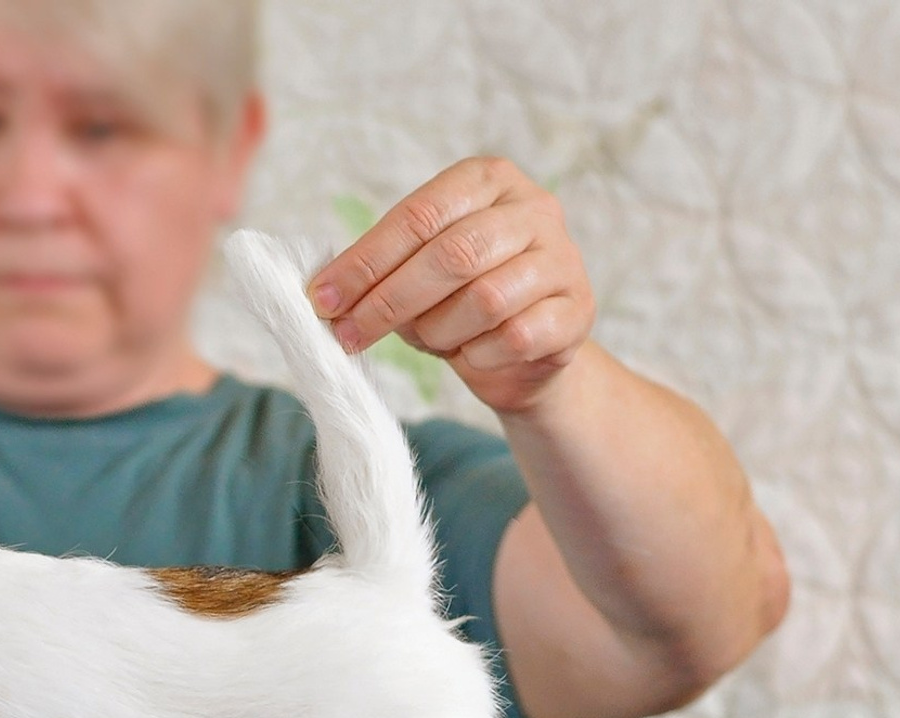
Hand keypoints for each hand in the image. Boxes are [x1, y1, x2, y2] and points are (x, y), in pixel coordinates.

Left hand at [307, 156, 595, 415]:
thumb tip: (322, 294)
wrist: (524, 349)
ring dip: (438, 330)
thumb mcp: (415, 272)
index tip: (321, 300)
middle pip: (452, 255)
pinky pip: (515, 337)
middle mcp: (533, 208)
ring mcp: (563, 258)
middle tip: (348, 335)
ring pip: (485, 299)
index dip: (365, 261)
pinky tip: (469, 354)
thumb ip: (379, 271)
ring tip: (426, 339)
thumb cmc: (457, 300)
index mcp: (486, 180)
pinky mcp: (578, 310)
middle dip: (389, 301)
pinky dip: (477, 354)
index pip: (419, 215)